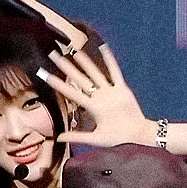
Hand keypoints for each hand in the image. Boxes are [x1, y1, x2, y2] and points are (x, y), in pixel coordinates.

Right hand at [43, 44, 157, 146]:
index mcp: (93, 108)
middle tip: (55, 56)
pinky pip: (115, 72)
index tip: (46, 75)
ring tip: (74, 51)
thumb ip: (76, 137)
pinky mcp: (123, 88)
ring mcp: (113, 91)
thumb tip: (58, 138)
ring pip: (96, 73)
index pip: (71, 93)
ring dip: (85, 61)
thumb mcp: (95, 139)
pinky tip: (104, 48)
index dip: (57, 84)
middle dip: (66, 67)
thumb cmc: (117, 138)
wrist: (140, 134)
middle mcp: (102, 97)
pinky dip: (110, 60)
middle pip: (80, 79)